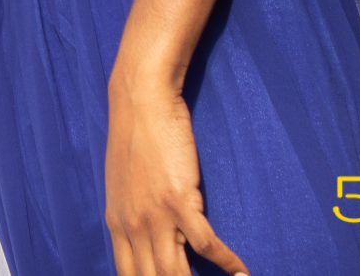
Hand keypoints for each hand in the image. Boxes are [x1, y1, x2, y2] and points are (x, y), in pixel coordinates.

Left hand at [105, 73, 247, 275]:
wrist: (141, 101)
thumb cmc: (133, 139)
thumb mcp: (122, 187)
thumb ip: (130, 216)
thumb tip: (141, 240)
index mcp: (117, 225)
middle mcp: (133, 227)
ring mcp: (156, 216)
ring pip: (175, 275)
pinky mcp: (180, 200)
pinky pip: (207, 245)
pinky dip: (228, 263)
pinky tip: (242, 274)